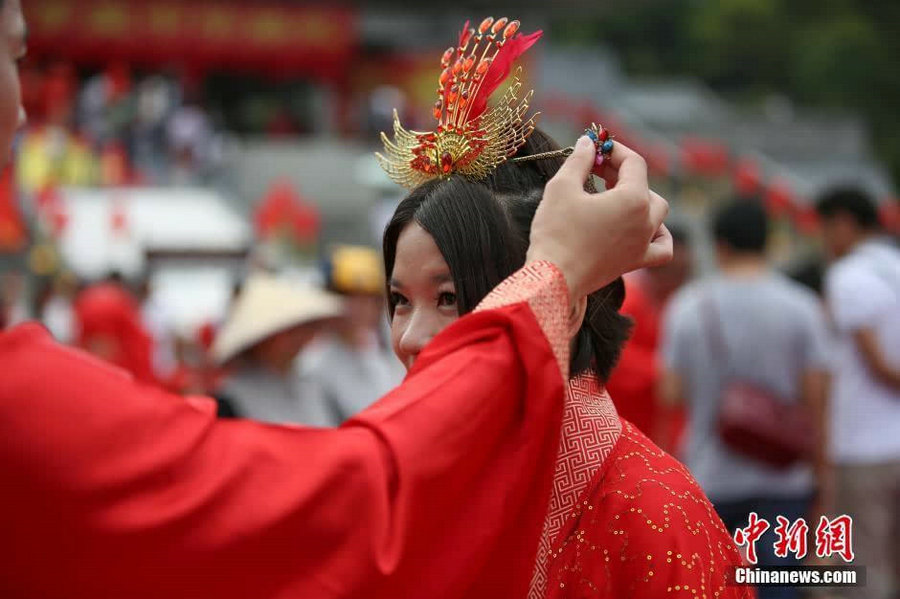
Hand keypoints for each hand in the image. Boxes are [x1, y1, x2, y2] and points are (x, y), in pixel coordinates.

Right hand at [527, 136, 671, 299]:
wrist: (553, 278)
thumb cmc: (556, 232)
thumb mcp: (562, 187)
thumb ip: (579, 160)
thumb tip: (588, 142)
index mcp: (633, 199)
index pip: (633, 163)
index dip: (614, 150)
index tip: (594, 148)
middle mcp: (645, 221)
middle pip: (645, 186)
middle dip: (622, 173)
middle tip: (596, 170)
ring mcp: (642, 244)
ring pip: (658, 213)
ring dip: (641, 199)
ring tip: (615, 196)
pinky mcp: (634, 262)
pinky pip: (661, 247)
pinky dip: (657, 235)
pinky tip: (642, 229)